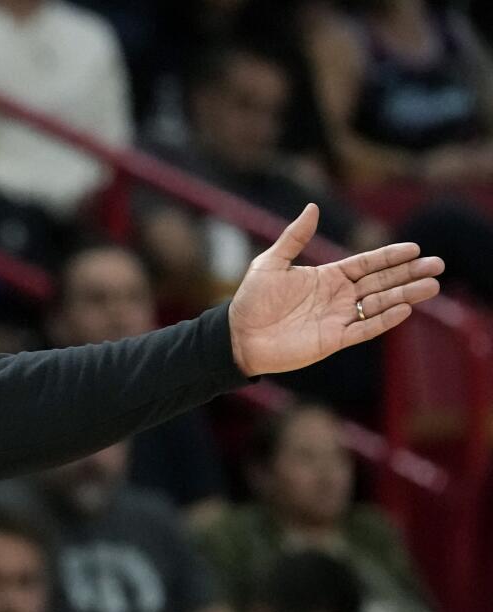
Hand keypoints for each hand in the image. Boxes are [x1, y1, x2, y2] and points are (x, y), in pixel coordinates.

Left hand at [228, 204, 441, 376]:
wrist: (239, 335)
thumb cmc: (251, 299)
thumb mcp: (271, 262)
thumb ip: (294, 237)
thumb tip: (313, 207)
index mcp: (326, 277)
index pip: (366, 264)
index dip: (389, 257)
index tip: (415, 249)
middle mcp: (337, 297)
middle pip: (381, 283)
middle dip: (409, 274)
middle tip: (438, 265)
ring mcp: (338, 318)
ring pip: (379, 305)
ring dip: (405, 295)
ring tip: (432, 287)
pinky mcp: (333, 340)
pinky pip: (364, 329)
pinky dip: (383, 320)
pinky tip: (404, 309)